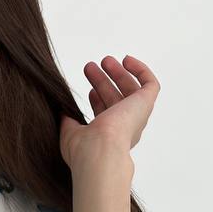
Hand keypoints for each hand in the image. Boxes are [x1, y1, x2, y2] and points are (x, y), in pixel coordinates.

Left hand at [59, 54, 159, 170]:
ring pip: (131, 90)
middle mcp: (126, 127)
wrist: (100, 151)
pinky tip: (127, 60)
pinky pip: (150, 84)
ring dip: (118, 73)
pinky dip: (141, 70)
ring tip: (105, 60)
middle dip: (104, 81)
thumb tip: (62, 110)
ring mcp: (137, 115)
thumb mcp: (70, 134)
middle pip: (118, 99)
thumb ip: (67, 121)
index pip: (108, 114)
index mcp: (110, 137)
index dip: (99, 100)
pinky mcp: (145, 103)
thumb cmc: (84, 150)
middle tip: (90, 67)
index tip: (89, 91)